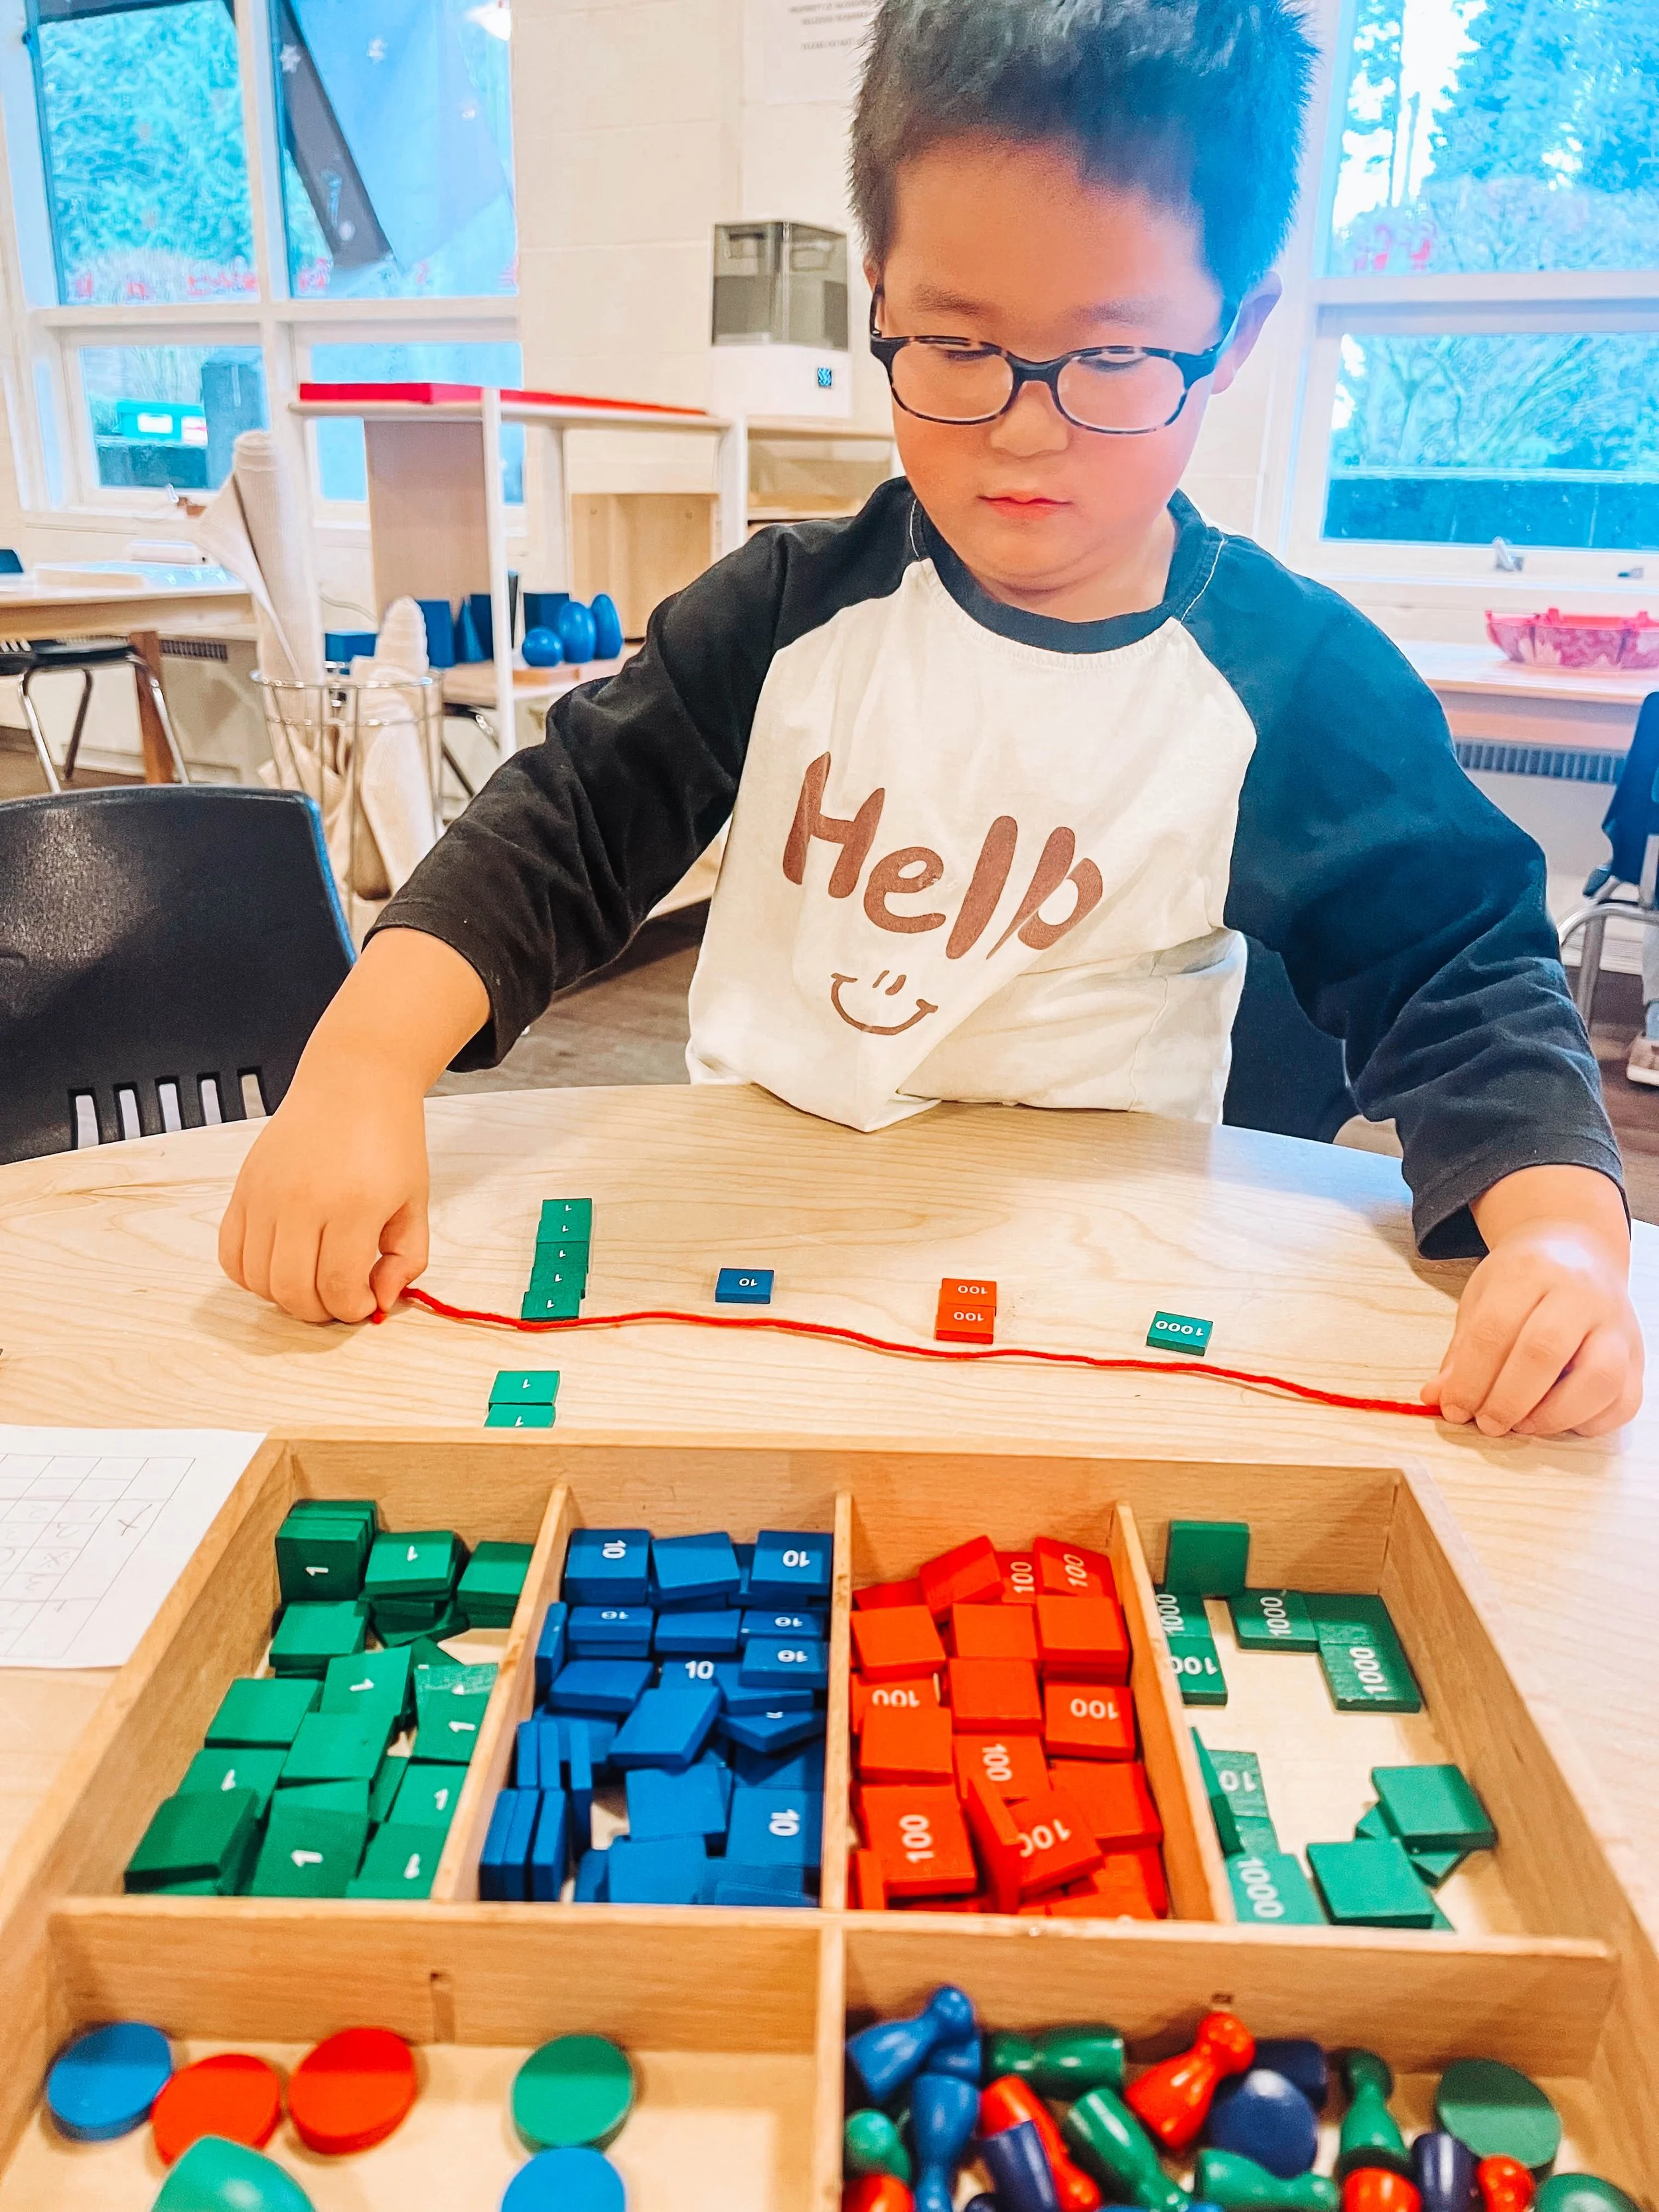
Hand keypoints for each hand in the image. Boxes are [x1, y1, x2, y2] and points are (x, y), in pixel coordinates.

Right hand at [219, 1072, 429, 1324]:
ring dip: (284, 1296)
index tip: (364, 1302)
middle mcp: (301, 1200)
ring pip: (258, 1279)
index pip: (336, 1286)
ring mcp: (265, 1194)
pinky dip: (251, 1275)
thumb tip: (378, 1301)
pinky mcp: (243, 1187)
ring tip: (312, 1280)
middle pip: (292, 1290)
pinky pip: (230, 1254)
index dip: (350, 1309)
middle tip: (338, 1298)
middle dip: (318, 1311)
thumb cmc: (390, 1139)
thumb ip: (406, 1260)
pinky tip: (280, 1266)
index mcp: (353, 1205)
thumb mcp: (416, 1202)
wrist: (354, 1082)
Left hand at [1423, 1167, 1642, 1437]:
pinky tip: (1556, 1422)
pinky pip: (1624, 1400)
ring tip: (1522, 1425)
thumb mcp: (1482, 1298)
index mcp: (1529, 1272)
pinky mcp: (1637, 1355)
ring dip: (1554, 1415)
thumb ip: (1461, 1351)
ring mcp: (1616, 1325)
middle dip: (1508, 1399)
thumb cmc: (1524, 1280)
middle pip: (1544, 1351)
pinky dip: (1589, 1422)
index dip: (1470, 1378)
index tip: (1453, 1408)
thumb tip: (1436, 1398)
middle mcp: (1580, 1295)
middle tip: (1486, 1424)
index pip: (1495, 1329)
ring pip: (1599, 1378)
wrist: (1578, 1251)